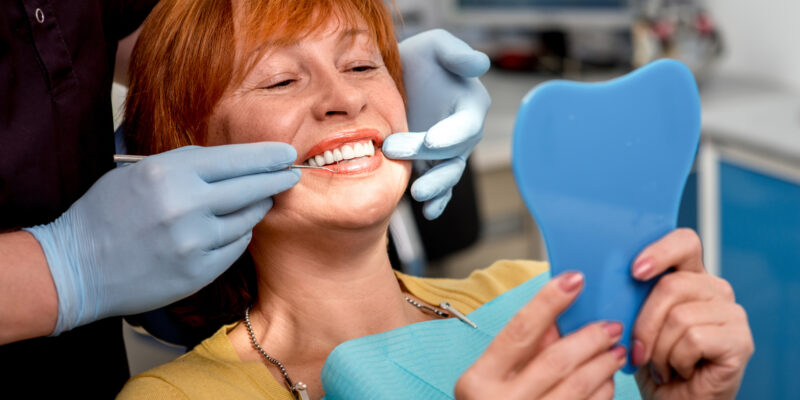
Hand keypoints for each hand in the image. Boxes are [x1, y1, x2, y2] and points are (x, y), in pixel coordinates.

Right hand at [25, 143, 299, 334]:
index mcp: (169, 173)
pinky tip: (232, 229)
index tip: (286, 153)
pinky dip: (238, 235)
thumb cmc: (105, 214)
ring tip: (259, 200)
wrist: (76, 268)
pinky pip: (236, 246)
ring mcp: (195, 241)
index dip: (266, 156)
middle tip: (292, 174)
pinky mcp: (198, 271)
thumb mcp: (139, 173)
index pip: (236, 159)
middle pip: (252, 188)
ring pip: (248, 218)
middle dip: (277, 179)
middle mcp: (186, 205)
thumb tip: (233, 163)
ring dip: (256, 207)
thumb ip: (186, 166)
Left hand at [383, 29, 490, 219]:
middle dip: (428, 157)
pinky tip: (428, 212)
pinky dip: (437, 201)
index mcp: (470, 105)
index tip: (432, 140)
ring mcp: (448, 153)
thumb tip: (480, 64)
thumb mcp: (436, 45)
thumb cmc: (421, 58)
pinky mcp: (431, 165)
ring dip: (436, 187)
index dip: (452, 134)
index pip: (466, 124)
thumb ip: (456, 54)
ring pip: (448, 174)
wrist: (397, 79)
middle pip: (453, 153)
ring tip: (418, 194)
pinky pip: (439, 187)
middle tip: (394, 150)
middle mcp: (463, 133)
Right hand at [456, 272, 625, 399]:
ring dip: (603, 364)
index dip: (549, 301)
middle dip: (590, 338)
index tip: (575, 279)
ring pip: (579, 387)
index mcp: (477, 382)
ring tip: (615, 350)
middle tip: (610, 326)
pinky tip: (606, 380)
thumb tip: (559, 313)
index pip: (520, 331)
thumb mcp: (492, 379)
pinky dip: (602, 392)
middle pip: (556, 360)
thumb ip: (521, 348)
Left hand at [630, 229, 753, 398]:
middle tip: (639, 350)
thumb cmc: (651, 361)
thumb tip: (603, 276)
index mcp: (689, 277)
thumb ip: (630, 294)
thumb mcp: (633, 321)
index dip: (660, 251)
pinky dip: (676, 360)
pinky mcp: (740, 341)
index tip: (634, 272)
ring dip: (659, 349)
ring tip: (662, 364)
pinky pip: (694, 339)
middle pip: (671, 285)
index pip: (684, 242)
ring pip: (680, 316)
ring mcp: (732, 314)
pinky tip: (680, 371)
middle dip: (644, 323)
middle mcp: (715, 289)